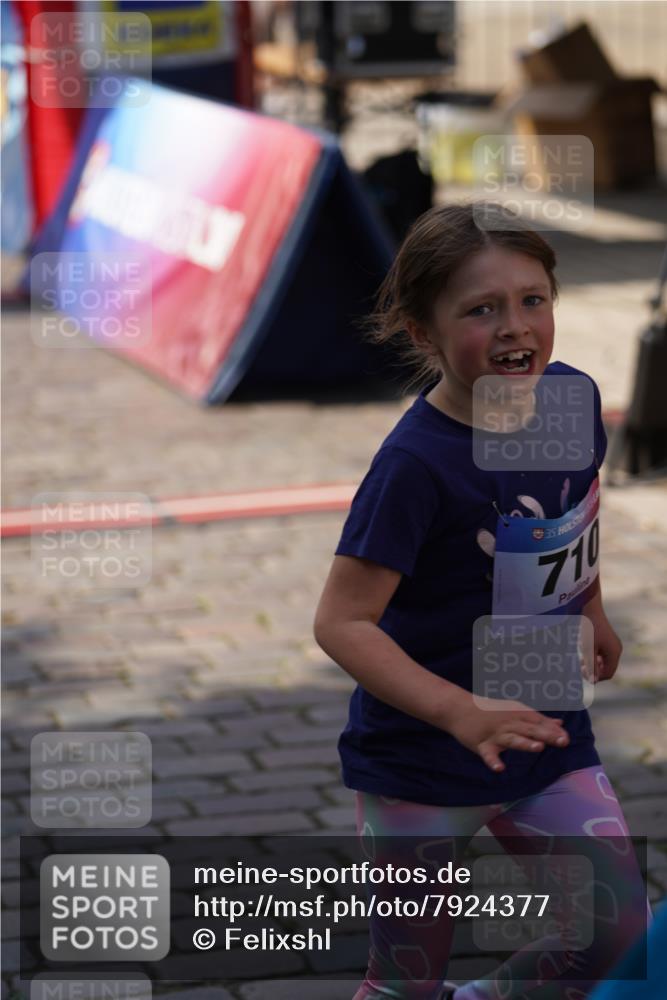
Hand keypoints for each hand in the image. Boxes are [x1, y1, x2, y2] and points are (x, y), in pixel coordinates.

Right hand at [443, 694, 569, 773]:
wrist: (458, 708)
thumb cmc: (489, 710)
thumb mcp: (514, 710)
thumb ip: (537, 719)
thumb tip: (559, 724)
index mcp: (516, 713)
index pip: (537, 721)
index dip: (552, 730)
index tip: (566, 738)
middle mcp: (507, 722)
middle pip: (528, 729)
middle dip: (545, 735)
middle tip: (562, 742)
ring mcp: (494, 734)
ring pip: (511, 739)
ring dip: (524, 743)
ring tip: (538, 748)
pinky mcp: (481, 744)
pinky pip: (488, 754)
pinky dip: (493, 761)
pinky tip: (499, 768)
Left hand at [581, 603, 622, 683]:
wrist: (590, 609)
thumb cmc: (589, 629)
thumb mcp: (588, 649)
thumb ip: (591, 665)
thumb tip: (594, 681)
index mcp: (614, 653)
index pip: (608, 674)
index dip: (596, 677)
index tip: (582, 673)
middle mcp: (616, 650)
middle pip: (606, 669)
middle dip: (594, 670)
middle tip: (580, 666)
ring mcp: (613, 645)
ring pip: (604, 662)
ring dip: (593, 664)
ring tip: (581, 660)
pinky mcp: (608, 641)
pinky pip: (602, 655)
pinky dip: (594, 657)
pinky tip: (584, 653)